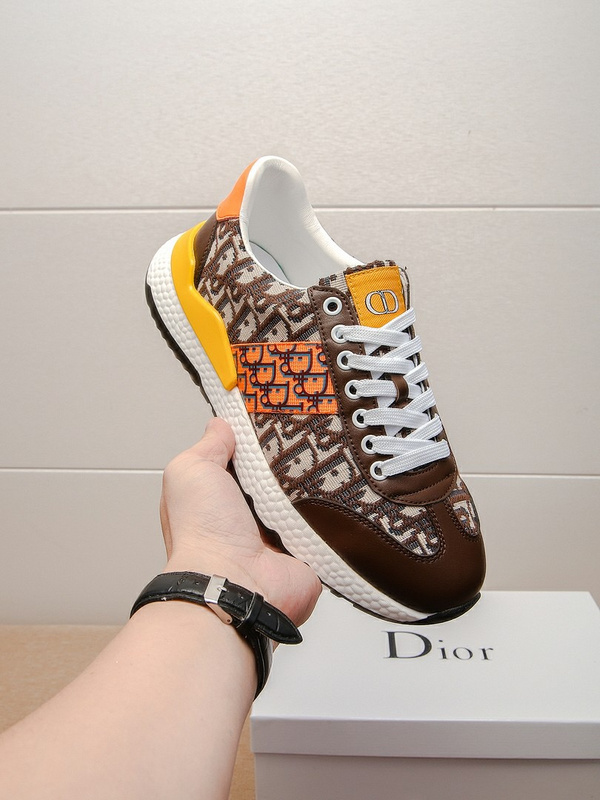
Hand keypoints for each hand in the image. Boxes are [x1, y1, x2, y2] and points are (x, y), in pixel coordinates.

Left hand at [159, 417, 321, 626]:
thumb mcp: (191, 472)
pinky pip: (331, 521)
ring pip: (310, 495)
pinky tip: (343, 486)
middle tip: (312, 429)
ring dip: (316, 481)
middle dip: (294, 457)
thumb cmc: (203, 532)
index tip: (279, 412)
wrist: (235, 583)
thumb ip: (208, 446)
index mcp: (222, 498)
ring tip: (331, 452)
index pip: (246, 459)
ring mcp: (284, 534)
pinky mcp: (311, 548)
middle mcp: (252, 517)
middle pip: (281, 475)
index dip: (259, 438)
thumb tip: (221, 424)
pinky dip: (335, 507)